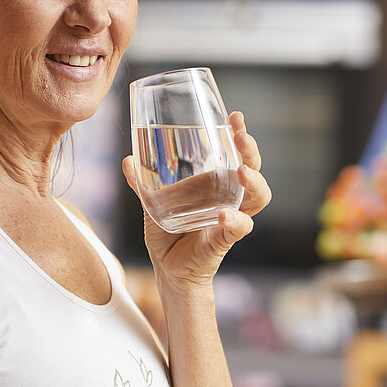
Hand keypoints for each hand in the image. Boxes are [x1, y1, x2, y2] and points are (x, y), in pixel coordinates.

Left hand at [121, 111, 271, 292]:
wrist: (169, 270)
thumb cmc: (168, 234)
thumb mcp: (153, 203)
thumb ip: (142, 183)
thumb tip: (127, 160)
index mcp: (216, 183)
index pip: (236, 154)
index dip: (239, 135)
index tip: (236, 117)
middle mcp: (229, 197)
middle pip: (253, 168)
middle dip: (250, 151)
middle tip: (240, 137)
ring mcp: (231, 217)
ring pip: (258, 197)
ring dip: (255, 182)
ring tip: (242, 172)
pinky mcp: (226, 239)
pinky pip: (240, 228)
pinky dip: (236, 221)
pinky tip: (225, 215)